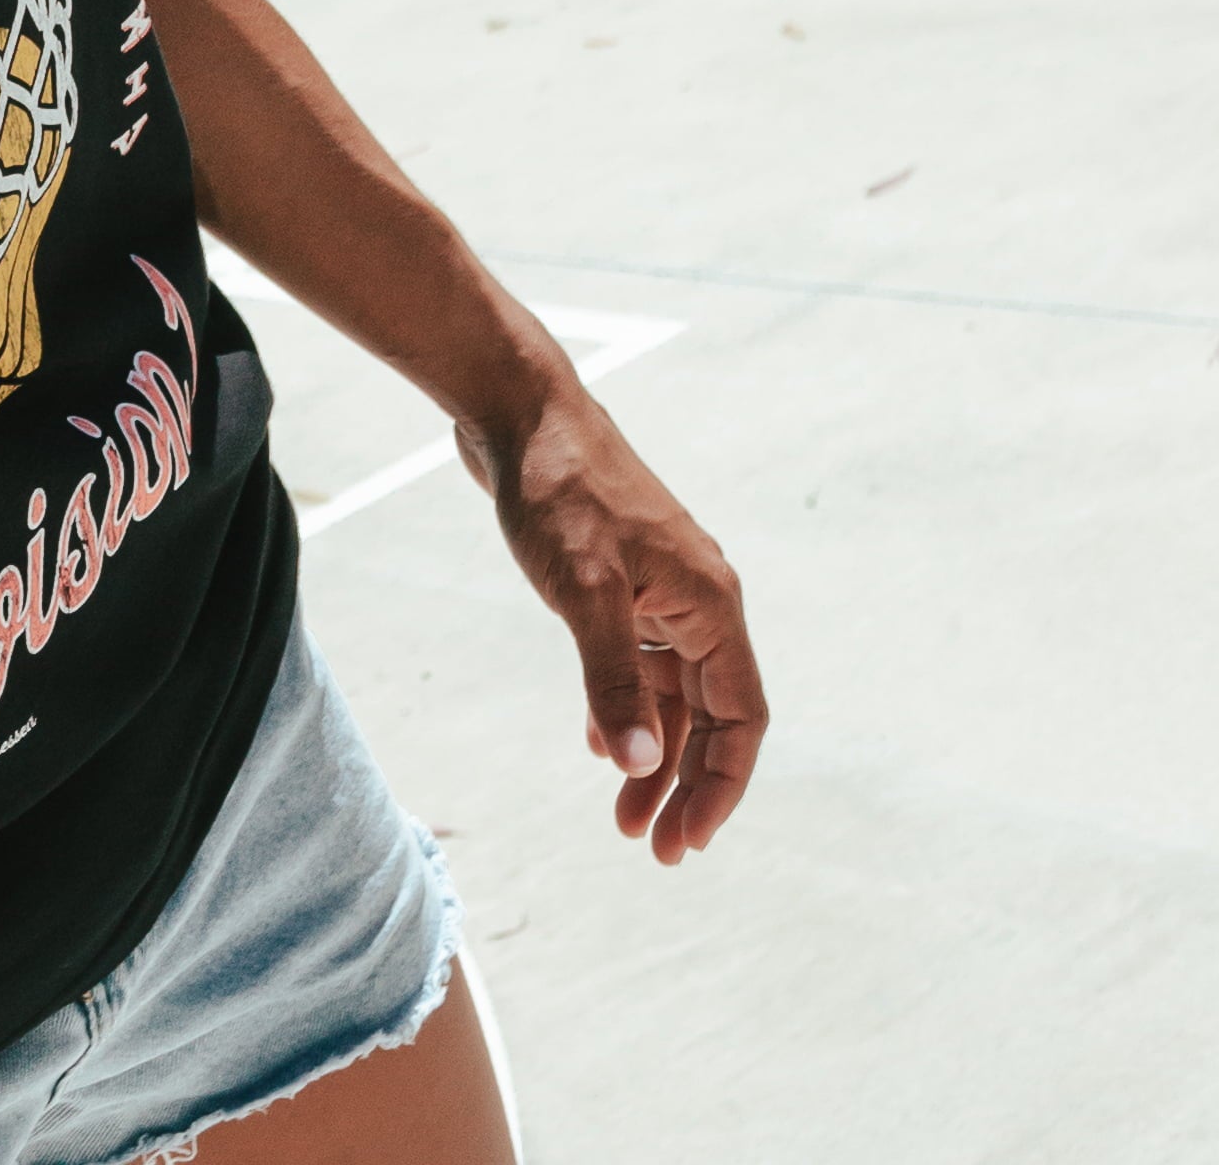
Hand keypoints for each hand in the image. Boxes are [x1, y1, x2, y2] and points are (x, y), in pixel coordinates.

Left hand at [460, 372, 765, 859]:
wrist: (516, 409)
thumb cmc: (556, 489)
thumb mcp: (583, 589)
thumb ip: (611, 678)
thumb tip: (636, 764)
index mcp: (710, 606)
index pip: (740, 721)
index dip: (721, 787)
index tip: (688, 841)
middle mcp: (697, 601)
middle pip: (708, 717)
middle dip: (684, 784)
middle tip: (650, 847)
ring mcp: (659, 588)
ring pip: (668, 693)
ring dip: (649, 752)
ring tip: (621, 815)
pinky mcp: (619, 577)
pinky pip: (636, 660)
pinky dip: (622, 704)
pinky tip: (598, 742)